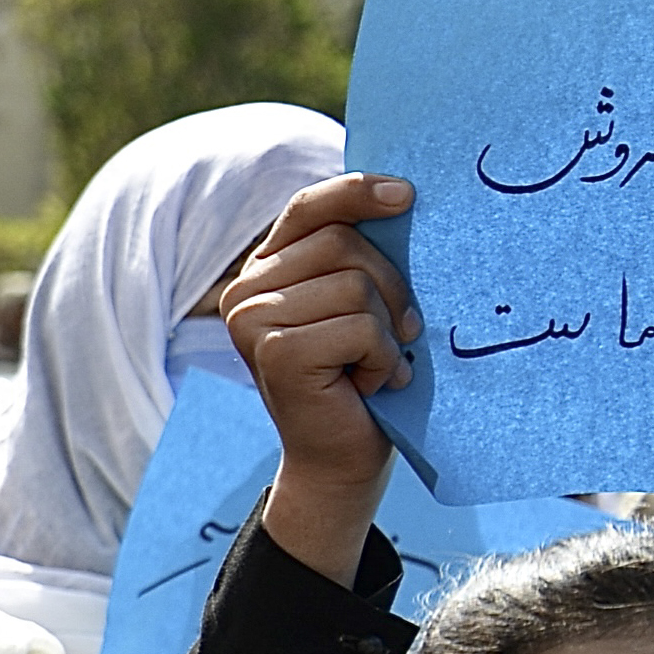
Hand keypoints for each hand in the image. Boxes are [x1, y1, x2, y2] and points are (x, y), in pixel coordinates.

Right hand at [217, 171, 415, 581]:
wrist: (341, 461)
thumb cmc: (358, 378)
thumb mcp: (356, 304)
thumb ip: (357, 257)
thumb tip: (403, 197)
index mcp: (264, 270)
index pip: (309, 208)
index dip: (357, 192)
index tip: (408, 196)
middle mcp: (244, 291)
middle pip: (343, 242)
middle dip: (391, 286)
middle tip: (399, 331)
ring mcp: (253, 321)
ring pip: (355, 284)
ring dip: (385, 330)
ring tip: (375, 363)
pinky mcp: (276, 352)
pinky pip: (358, 325)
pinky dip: (380, 357)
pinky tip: (366, 383)